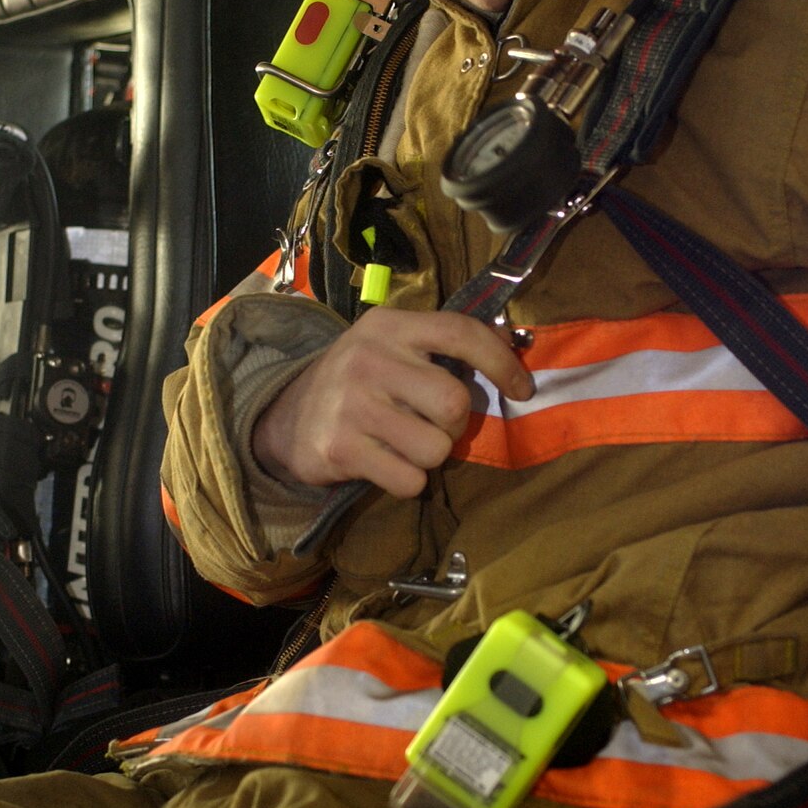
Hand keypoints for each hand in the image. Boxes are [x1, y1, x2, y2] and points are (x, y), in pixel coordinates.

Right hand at [253, 309, 531, 496]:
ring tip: (403, 444)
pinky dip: (407, 481)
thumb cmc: (359, 383)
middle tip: (433, 424)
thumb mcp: (390, 348)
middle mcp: (368, 358)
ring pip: (435, 448)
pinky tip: (384, 464)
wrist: (285, 417)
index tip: (522, 388)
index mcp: (389, 326)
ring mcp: (351, 403)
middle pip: (454, 402)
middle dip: (455, 424)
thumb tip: (513, 369)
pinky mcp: (340, 448)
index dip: (501, 362)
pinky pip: (409, 480)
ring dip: (429, 456)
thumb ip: (439, 351)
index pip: (461, 333)